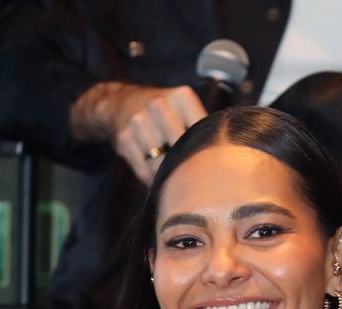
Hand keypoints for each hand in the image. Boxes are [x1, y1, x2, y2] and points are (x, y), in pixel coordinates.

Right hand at [71, 82, 207, 183]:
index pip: (200, 133)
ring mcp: (139, 120)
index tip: (206, 165)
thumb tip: (221, 162)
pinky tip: (154, 172)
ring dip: (165, 175)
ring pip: (160, 165)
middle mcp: (159, 104)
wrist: (120, 102)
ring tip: (168, 171)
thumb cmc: (162, 113)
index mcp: (181, 96)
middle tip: (189, 177)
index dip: (204, 154)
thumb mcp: (183, 109)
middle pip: (180, 151)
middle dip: (184, 167)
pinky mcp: (124, 138)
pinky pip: (144, 170)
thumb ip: (201, 128)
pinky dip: (150, 178)